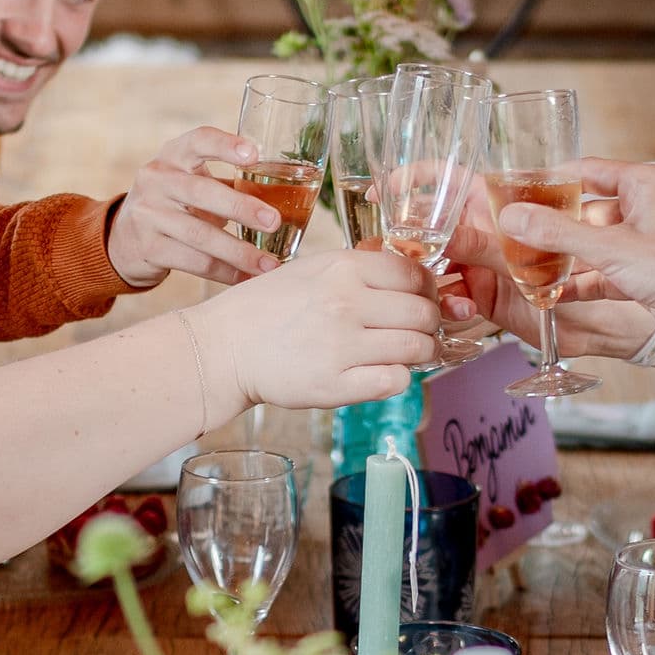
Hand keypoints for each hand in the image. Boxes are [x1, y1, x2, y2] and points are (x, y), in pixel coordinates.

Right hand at [105, 128, 289, 287]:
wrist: (124, 239)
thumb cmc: (174, 204)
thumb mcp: (190, 182)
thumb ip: (227, 183)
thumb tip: (285, 199)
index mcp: (174, 156)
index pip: (198, 141)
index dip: (225, 145)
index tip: (254, 153)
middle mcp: (157, 180)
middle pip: (201, 192)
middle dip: (241, 207)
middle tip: (274, 221)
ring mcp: (149, 215)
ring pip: (199, 235)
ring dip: (239, 252)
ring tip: (270, 265)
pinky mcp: (150, 247)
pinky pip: (194, 262)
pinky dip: (225, 273)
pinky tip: (247, 279)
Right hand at [195, 243, 438, 414]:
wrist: (225, 346)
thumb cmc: (269, 306)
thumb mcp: (313, 269)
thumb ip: (360, 269)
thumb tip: (411, 276)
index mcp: (343, 269)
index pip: (415, 275)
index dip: (427, 289)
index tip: (421, 299)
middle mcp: (346, 304)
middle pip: (423, 313)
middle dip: (429, 324)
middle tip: (419, 331)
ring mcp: (341, 347)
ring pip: (416, 349)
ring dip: (419, 353)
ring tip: (406, 354)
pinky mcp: (334, 385)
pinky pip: (394, 382)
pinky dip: (397, 378)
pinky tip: (382, 372)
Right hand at [493, 159, 654, 384]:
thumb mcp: (610, 247)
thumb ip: (557, 232)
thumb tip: (514, 219)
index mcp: (646, 184)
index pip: (588, 170)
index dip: (551, 180)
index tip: (519, 191)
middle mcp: (647, 209)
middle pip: (586, 210)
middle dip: (552, 225)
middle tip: (515, 232)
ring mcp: (646, 244)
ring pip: (593, 244)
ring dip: (562, 257)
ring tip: (524, 264)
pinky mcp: (645, 276)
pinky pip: (603, 273)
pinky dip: (579, 283)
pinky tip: (551, 293)